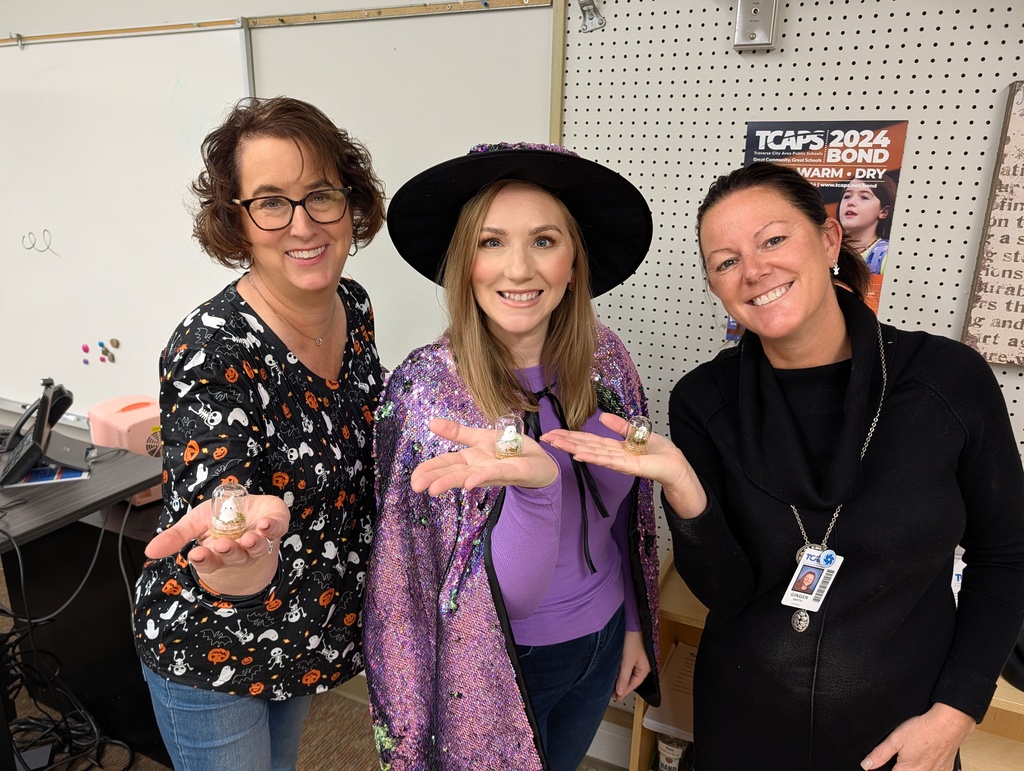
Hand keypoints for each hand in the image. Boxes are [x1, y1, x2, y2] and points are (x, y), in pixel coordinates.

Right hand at [144, 494, 290, 595]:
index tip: (197, 554)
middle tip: (223, 545)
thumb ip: (175, 536)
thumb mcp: (195, 524)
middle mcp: (240, 551)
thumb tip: (149, 551)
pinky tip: (266, 524)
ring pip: (256, 548)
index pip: (209, 562)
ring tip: (247, 539)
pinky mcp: (276, 525)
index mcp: (218, 553)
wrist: (251, 510)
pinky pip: (277, 530)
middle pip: (234, 557)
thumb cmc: (222, 518)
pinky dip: (273, 528)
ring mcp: (260, 541)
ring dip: (252, 544)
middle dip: (229, 552)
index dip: (204, 559)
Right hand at [411, 417, 557, 495]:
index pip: (445, 463)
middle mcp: (478, 468)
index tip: (413, 477)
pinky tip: (468, 484)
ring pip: (468, 476)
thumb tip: (431, 423)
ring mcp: (493, 472)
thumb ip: (457, 432)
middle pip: (453, 472)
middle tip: (416, 486)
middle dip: (434, 478)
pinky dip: (480, 478)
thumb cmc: (510, 450)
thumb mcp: (480, 436)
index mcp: (470, 459)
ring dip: (451, 482)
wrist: (539, 460)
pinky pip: (493, 475)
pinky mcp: (510, 472)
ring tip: (432, 488)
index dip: (429, 469)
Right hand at [541, 413, 706, 517]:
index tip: (553, 432)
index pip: (589, 440)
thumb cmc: (660, 454)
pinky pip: (608, 460)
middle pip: (585, 446)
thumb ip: (620, 426)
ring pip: (592, 453)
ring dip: (573, 448)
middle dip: (565, 442)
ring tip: (556, 444)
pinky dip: (593, 457)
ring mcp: (619, 462)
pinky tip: (580, 455)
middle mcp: (613, 455)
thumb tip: (602, 416)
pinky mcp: (629, 466)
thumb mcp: (637, 433)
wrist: (677, 467)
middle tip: (545, 437)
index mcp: (614, 447)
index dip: (571, 435)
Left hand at [613, 630, 650, 700]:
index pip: (633, 685)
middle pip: (631, 680)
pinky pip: (626, 666)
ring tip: (611, 684)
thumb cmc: (633, 639)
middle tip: (611, 693)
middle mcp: (642, 666)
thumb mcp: (627, 661)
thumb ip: (623, 678)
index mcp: (644, 669)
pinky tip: (613, 672)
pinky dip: (620, 671)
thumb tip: (620, 692)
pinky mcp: (631, 654)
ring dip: (620, 679)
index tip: (615, 698)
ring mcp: (637, 660)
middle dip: (622, 686)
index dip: (624, 692)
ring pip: (628, 673)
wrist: (632, 623)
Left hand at [861, 703, 974, 769]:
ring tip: (913, 755)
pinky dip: (927, 768)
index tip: (883, 765)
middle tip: (902, 757)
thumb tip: (866, 765)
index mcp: (907, 770)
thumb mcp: (895, 739)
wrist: (948, 725)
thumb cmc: (923, 730)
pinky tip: (925, 758)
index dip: (884, 770)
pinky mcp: (945, 770)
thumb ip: (880, 754)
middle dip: (899, 768)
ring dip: (912, 768)